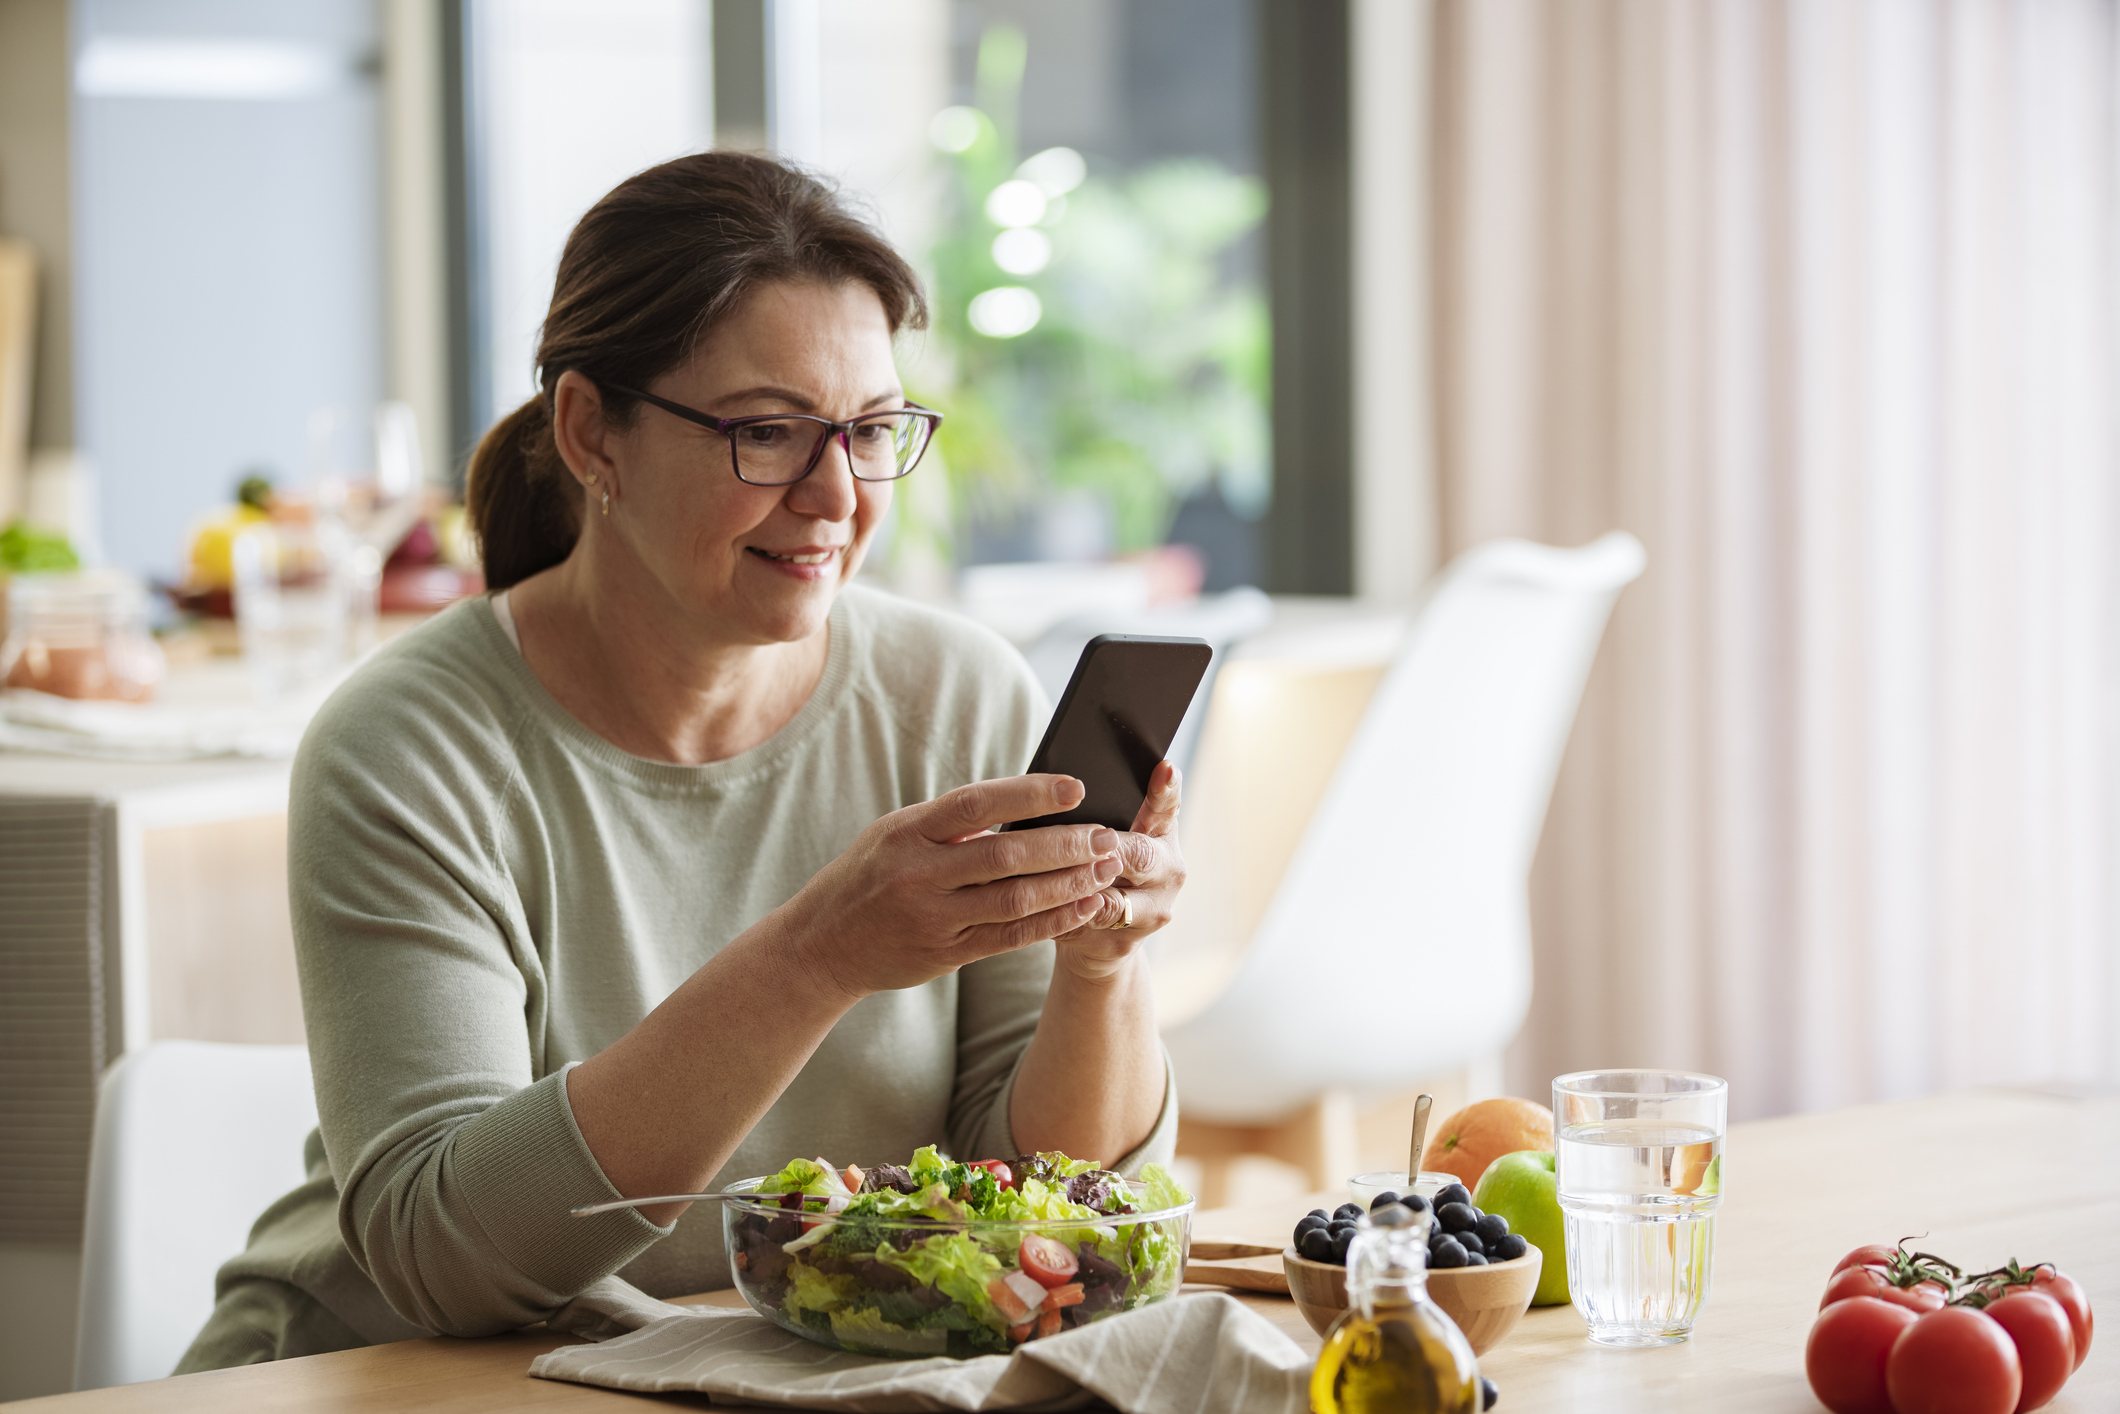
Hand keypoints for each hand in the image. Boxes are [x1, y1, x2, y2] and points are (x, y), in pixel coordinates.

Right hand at [780, 774, 1123, 1001]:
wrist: (820, 945)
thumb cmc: (869, 878)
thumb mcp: (894, 836)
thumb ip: (949, 825)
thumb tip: (1023, 805)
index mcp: (906, 831)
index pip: (976, 803)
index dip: (1029, 793)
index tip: (1075, 787)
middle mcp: (917, 873)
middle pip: (1004, 855)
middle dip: (1064, 845)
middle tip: (1108, 835)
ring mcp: (930, 917)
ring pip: (1013, 899)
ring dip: (1067, 885)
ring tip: (1106, 870)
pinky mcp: (943, 954)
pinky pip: (1008, 938)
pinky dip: (1051, 923)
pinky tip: (1083, 908)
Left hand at [1051, 761, 1184, 981]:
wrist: (1105, 937)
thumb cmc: (1101, 869)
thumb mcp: (1112, 836)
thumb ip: (1105, 814)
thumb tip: (1063, 786)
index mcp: (1162, 836)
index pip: (1167, 806)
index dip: (1166, 788)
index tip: (1165, 766)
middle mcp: (1167, 873)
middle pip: (1139, 856)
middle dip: (1105, 847)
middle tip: (1082, 837)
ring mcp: (1150, 913)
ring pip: (1109, 900)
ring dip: (1074, 886)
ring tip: (1039, 872)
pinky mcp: (1122, 943)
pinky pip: (1083, 926)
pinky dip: (1056, 914)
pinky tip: (1030, 905)